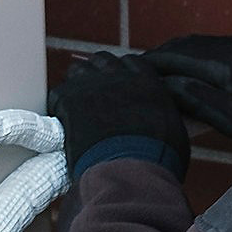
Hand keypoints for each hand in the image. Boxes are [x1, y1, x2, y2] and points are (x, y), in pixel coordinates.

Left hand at [49, 51, 187, 176]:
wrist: (130, 169)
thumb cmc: (156, 160)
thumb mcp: (174, 133)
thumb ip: (164, 118)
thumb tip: (161, 124)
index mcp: (147, 82)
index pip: (130, 63)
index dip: (121, 74)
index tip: (118, 86)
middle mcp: (119, 76)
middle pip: (101, 61)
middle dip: (97, 74)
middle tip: (94, 95)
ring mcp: (92, 84)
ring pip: (77, 71)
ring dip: (76, 85)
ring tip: (76, 107)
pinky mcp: (70, 98)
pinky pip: (57, 94)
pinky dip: (59, 106)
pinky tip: (63, 122)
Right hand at [139, 34, 231, 152]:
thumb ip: (200, 99)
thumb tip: (168, 85)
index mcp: (226, 62)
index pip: (178, 55)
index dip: (153, 63)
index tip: (133, 72)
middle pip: (187, 44)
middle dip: (161, 56)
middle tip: (140, 70)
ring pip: (201, 43)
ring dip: (178, 53)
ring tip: (160, 70)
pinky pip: (216, 46)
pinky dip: (196, 54)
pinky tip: (191, 67)